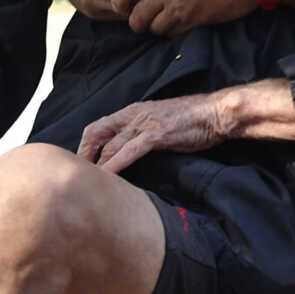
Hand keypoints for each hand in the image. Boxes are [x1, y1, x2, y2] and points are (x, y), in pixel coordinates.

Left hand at [76, 91, 235, 173]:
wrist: (217, 113)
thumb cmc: (193, 120)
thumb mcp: (161, 120)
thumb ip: (144, 131)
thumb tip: (132, 149)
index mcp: (133, 111)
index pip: (99, 126)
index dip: (86, 144)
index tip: (81, 162)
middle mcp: (134, 115)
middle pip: (97, 133)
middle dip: (84, 155)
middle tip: (77, 174)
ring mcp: (145, 124)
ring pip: (112, 145)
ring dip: (97, 165)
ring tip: (87, 182)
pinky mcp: (157, 135)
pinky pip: (130, 151)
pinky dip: (116, 164)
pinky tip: (107, 176)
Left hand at [116, 0, 256, 34]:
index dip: (120, 1)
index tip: (122, 6)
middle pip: (137, 16)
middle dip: (137, 21)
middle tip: (144, 19)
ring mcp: (180, 6)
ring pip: (154, 28)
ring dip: (157, 27)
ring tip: (164, 20)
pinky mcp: (195, 20)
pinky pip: (173, 33)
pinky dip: (173, 31)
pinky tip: (180, 23)